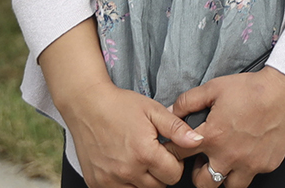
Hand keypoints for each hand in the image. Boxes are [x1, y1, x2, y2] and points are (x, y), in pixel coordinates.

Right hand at [64, 81, 204, 187]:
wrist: (87, 105)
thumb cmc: (121, 106)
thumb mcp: (154, 110)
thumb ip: (177, 129)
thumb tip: (198, 141)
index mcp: (144, 153)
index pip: (174, 175)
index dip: (175, 163)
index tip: (167, 151)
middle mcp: (127, 171)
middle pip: (158, 187)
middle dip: (161, 173)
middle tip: (153, 155)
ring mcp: (109, 180)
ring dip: (144, 180)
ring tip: (139, 160)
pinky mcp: (96, 183)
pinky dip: (125, 183)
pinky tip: (124, 166)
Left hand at [168, 67, 284, 187]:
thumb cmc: (253, 89)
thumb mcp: (214, 88)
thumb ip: (188, 101)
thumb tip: (171, 111)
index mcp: (212, 137)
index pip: (179, 156)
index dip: (174, 152)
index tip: (176, 151)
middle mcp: (229, 155)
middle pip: (202, 183)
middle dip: (199, 174)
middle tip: (203, 162)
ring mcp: (249, 163)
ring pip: (229, 186)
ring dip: (224, 177)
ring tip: (225, 163)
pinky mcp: (266, 164)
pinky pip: (252, 175)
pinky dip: (247, 168)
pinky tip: (248, 153)